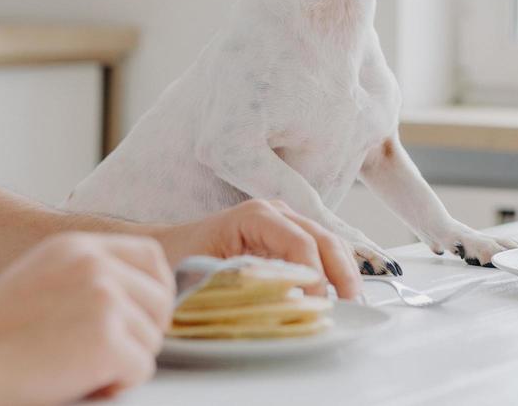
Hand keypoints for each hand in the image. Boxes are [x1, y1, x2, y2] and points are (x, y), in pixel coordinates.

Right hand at [0, 232, 173, 404]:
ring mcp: (105, 300)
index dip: (154, 292)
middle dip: (142, 333)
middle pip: (161, 301)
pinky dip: (117, 385)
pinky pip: (142, 369)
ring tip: (77, 368)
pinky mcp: (107, 340)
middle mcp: (98, 265)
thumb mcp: (44, 277)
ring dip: (124, 363)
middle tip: (103, 355)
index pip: (151, 257)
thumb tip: (141, 299)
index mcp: (81, 246)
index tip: (141, 318)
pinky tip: (80, 383)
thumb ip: (89, 277)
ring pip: (152, 339)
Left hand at [154, 198, 362, 300]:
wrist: (165, 248)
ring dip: (342, 270)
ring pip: (326, 241)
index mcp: (255, 217)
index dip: (314, 275)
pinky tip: (337, 292)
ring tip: (352, 302)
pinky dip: (331, 269)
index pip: (300, 243)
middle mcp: (274, 213)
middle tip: (352, 304)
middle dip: (342, 271)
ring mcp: (282, 222)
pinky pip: (317, 249)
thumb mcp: (204, 273)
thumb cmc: (178, 259)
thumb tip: (276, 305)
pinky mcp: (284, 236)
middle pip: (322, 237)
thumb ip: (241, 285)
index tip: (317, 304)